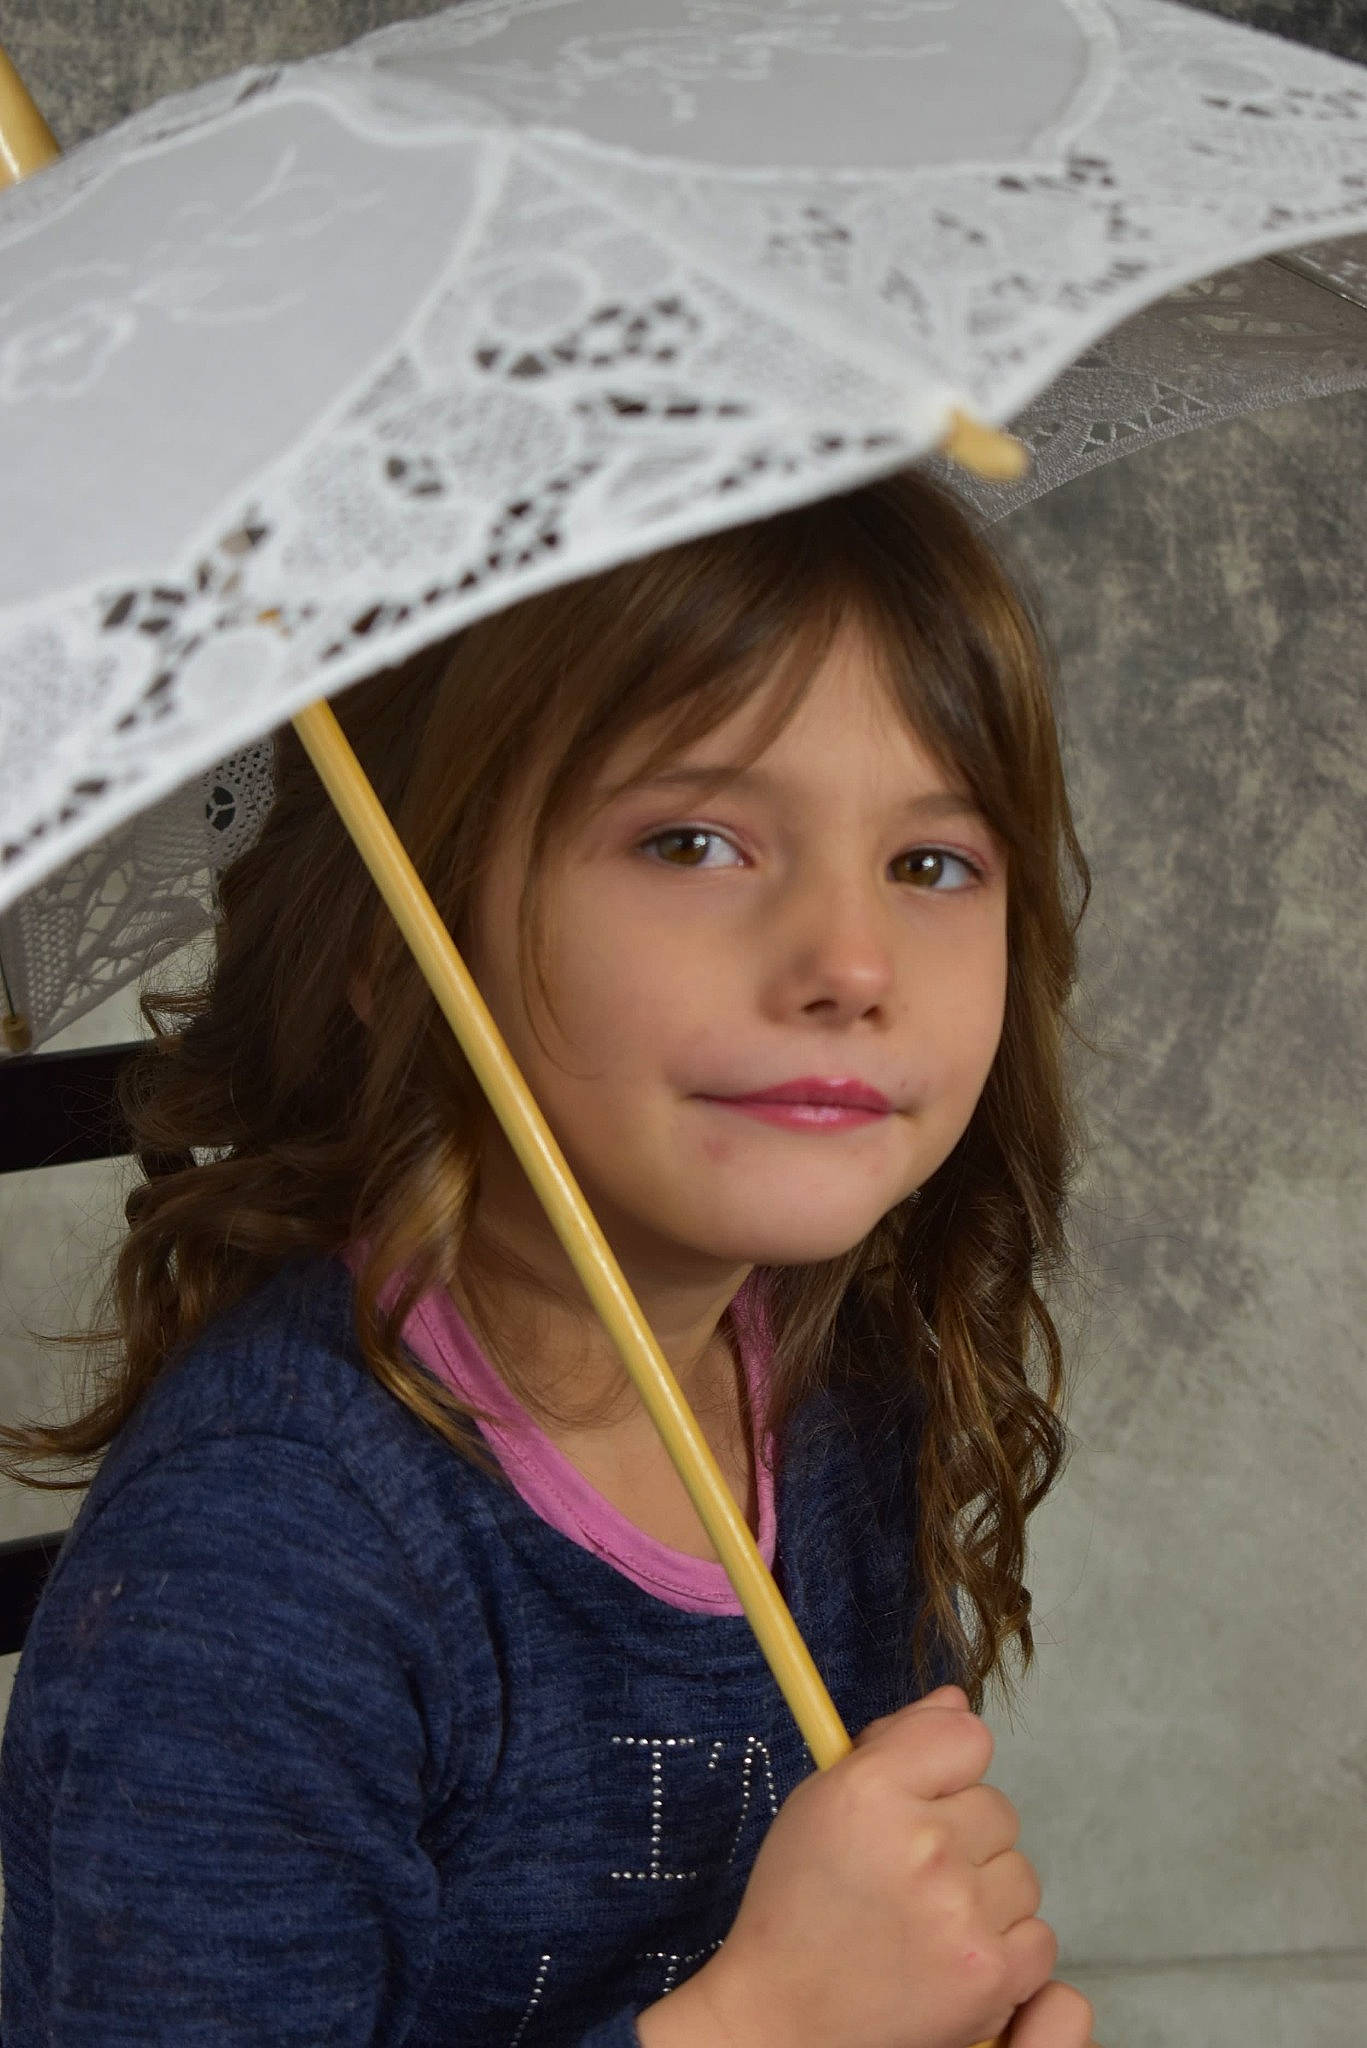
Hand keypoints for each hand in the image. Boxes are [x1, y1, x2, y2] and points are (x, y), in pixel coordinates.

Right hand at [641, 1684, 1059, 2047]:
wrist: (784, 2020)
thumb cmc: (801, 1904)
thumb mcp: (825, 1800)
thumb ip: (896, 1741)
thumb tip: (955, 1701)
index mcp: (871, 1789)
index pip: (967, 1737)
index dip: (946, 1765)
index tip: (920, 1794)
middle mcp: (921, 1845)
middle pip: (998, 1806)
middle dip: (962, 1833)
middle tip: (908, 1872)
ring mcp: (960, 1914)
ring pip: (1021, 1871)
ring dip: (984, 1890)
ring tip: (924, 1918)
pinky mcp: (990, 1976)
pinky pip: (1037, 1934)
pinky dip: (1002, 1945)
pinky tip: (949, 1953)